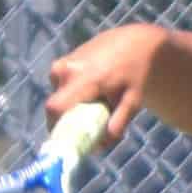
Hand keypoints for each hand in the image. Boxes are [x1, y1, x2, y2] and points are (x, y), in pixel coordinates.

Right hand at [45, 26, 157, 144]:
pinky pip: (60, 89)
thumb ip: (118, 123)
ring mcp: (61, 65)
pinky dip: (72, 97)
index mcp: (85, 78)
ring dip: (71, 108)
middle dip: (68, 121)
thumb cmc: (135, 75)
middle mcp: (67, 70)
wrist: (133, 45)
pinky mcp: (60, 64)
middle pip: (56, 108)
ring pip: (58, 99)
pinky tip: (92, 92)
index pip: (56, 108)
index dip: (57, 128)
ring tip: (95, 103)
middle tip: (88, 127)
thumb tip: (100, 147)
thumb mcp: (133, 101)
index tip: (68, 141)